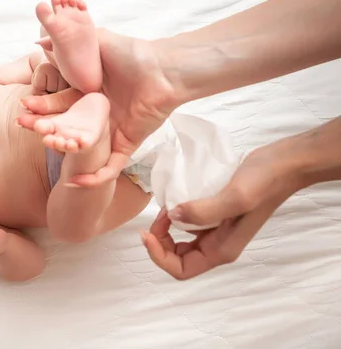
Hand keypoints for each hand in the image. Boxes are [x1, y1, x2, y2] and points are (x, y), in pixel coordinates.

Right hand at [21, 29, 180, 185]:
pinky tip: (74, 181)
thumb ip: (69, 42)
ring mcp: (110, 132)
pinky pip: (108, 168)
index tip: (23, 107)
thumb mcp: (97, 41)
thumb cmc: (133, 53)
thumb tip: (40, 38)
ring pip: (83, 149)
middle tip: (24, 126)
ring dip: (63, 150)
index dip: (41, 106)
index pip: (59, 104)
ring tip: (47, 146)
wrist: (164, 70)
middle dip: (45, 129)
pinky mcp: (125, 145)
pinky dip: (93, 178)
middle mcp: (96, 115)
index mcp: (88, 96)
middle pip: (66, 127)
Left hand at [141, 138, 304, 278]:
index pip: (181, 269)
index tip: (148, 232)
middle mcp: (218, 245)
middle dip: (160, 242)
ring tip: (164, 206)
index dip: (159, 256)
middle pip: (177, 258)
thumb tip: (172, 216)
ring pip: (181, 241)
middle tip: (158, 215)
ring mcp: (218, 231)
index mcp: (222, 250)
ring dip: (166, 230)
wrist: (284, 163)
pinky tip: (175, 199)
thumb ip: (203, 210)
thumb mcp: (235, 197)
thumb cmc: (264, 182)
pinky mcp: (216, 215)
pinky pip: (189, 223)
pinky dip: (176, 216)